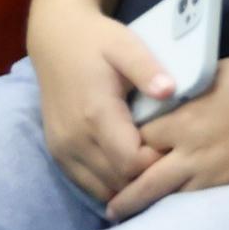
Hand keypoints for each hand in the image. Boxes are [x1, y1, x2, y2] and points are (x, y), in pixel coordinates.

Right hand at [32, 11, 169, 206]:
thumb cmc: (96, 41)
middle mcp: (74, 139)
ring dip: (127, 183)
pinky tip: (126, 166)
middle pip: (118, 181)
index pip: (131, 162)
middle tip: (166, 156)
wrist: (55, 40)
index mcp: (95, 114)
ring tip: (148, 161)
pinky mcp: (56, 152)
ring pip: (101, 189)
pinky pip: (85, 184)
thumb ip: (147, 69)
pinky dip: (108, 183)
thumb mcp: (125, 45)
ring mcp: (62, 149)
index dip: (156, 161)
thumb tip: (170, 90)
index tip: (173, 145)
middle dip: (145, 176)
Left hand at [107, 49, 228, 222]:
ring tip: (140, 220)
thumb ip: (184, 97)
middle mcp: (193, 152)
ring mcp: (216, 173)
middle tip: (111, 210)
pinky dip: (187, 208)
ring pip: (173, 199)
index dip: (127, 150)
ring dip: (154, 208)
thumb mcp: (211, 77)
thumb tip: (168, 104)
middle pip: (146, 183)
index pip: (138, 143)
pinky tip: (179, 213)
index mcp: (184, 120)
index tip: (119, 156)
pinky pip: (203, 202)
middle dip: (125, 198)